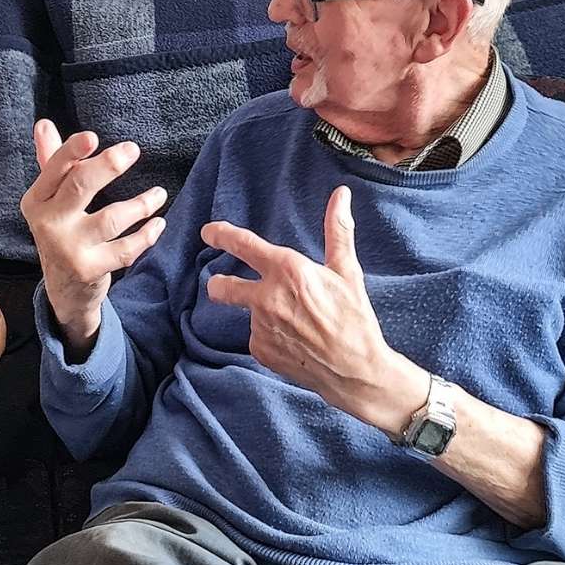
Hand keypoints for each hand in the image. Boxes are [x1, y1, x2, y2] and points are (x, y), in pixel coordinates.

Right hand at [19, 119, 167, 349]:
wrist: (64, 289)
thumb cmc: (62, 229)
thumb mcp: (50, 198)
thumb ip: (51, 160)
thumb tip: (44, 124)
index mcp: (37, 200)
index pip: (53, 169)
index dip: (71, 151)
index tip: (93, 137)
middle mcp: (48, 223)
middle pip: (79, 186)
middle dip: (107, 166)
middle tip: (132, 150)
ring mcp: (68, 248)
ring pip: (111, 218)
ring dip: (141, 204)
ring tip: (159, 194)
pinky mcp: (89, 269)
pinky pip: (125, 249)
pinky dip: (146, 235)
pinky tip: (158, 222)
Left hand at [202, 186, 425, 431]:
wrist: (356, 371)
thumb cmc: (354, 317)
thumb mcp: (347, 271)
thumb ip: (337, 230)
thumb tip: (340, 194)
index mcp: (288, 271)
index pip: (243, 245)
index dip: (221, 235)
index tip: (208, 231)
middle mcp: (267, 297)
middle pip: (221, 286)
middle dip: (217, 283)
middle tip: (221, 283)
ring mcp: (261, 326)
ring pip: (247, 313)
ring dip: (261, 313)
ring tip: (293, 322)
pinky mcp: (261, 350)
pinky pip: (257, 336)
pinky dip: (270, 336)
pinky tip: (293, 341)